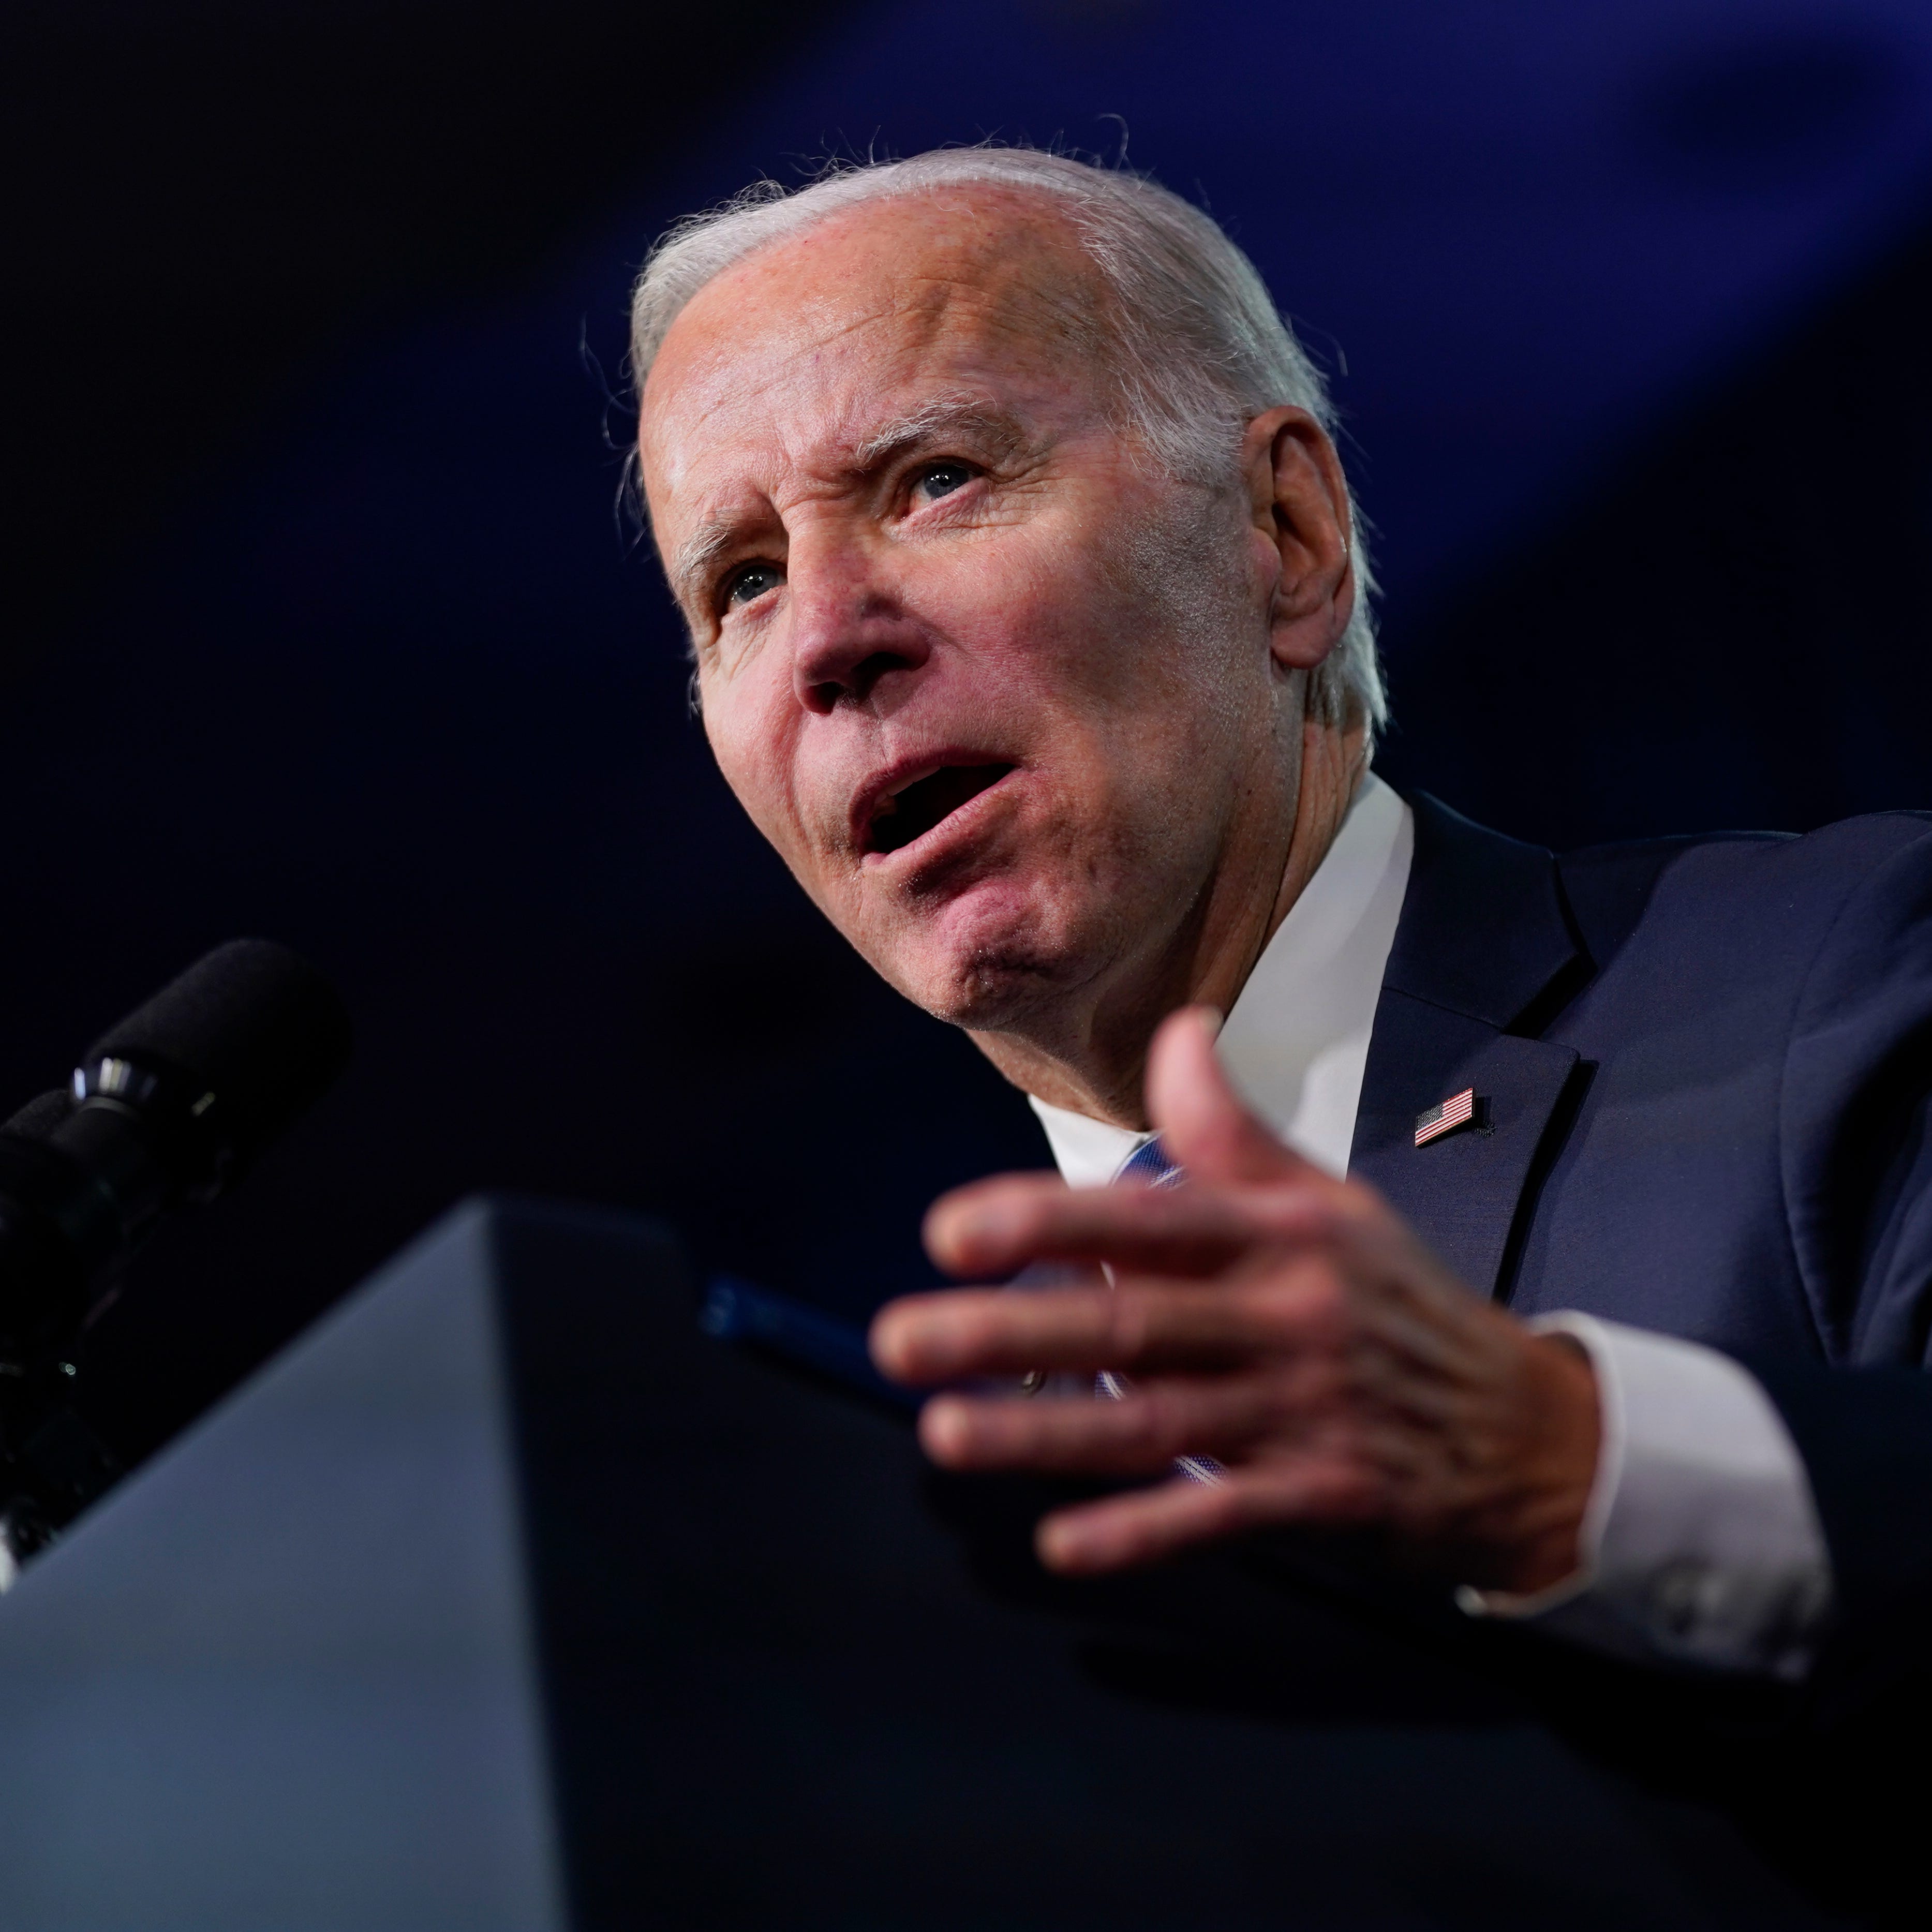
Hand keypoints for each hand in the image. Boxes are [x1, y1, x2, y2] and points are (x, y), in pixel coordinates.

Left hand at [869, 1007, 1600, 1592]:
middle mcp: (1289, 1315)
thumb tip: (1178, 1028)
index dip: (1048, 1220)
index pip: (1151, 1216)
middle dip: (1010, 1332)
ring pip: (1157, 1424)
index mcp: (1283, 1233)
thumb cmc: (1399, 1303)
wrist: (1530, 1431)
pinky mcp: (1327, 1496)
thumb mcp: (1331, 1202)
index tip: (951, 1232)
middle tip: (901, 1340)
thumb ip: (1235, 1130)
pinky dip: (1144, 1531)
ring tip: (945, 1433)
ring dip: (1046, 1433)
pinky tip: (1062, 1543)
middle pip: (1134, 1323)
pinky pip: (1221, 1516)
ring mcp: (1307, 1410)